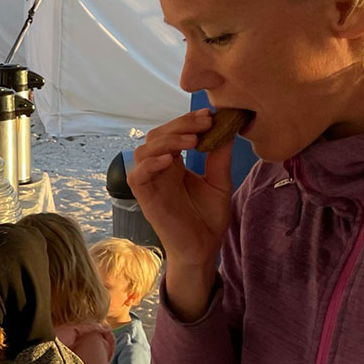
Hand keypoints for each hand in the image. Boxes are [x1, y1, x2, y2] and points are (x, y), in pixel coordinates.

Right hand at [128, 109, 234, 315]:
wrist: (203, 248)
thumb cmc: (208, 218)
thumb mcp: (219, 182)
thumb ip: (218, 157)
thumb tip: (226, 128)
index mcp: (174, 163)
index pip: (172, 133)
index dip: (187, 121)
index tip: (210, 115)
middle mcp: (159, 170)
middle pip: (156, 135)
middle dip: (179, 125)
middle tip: (204, 122)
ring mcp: (150, 183)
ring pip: (143, 151)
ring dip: (166, 141)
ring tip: (191, 141)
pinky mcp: (145, 198)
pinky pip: (137, 175)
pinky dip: (150, 164)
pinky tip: (170, 160)